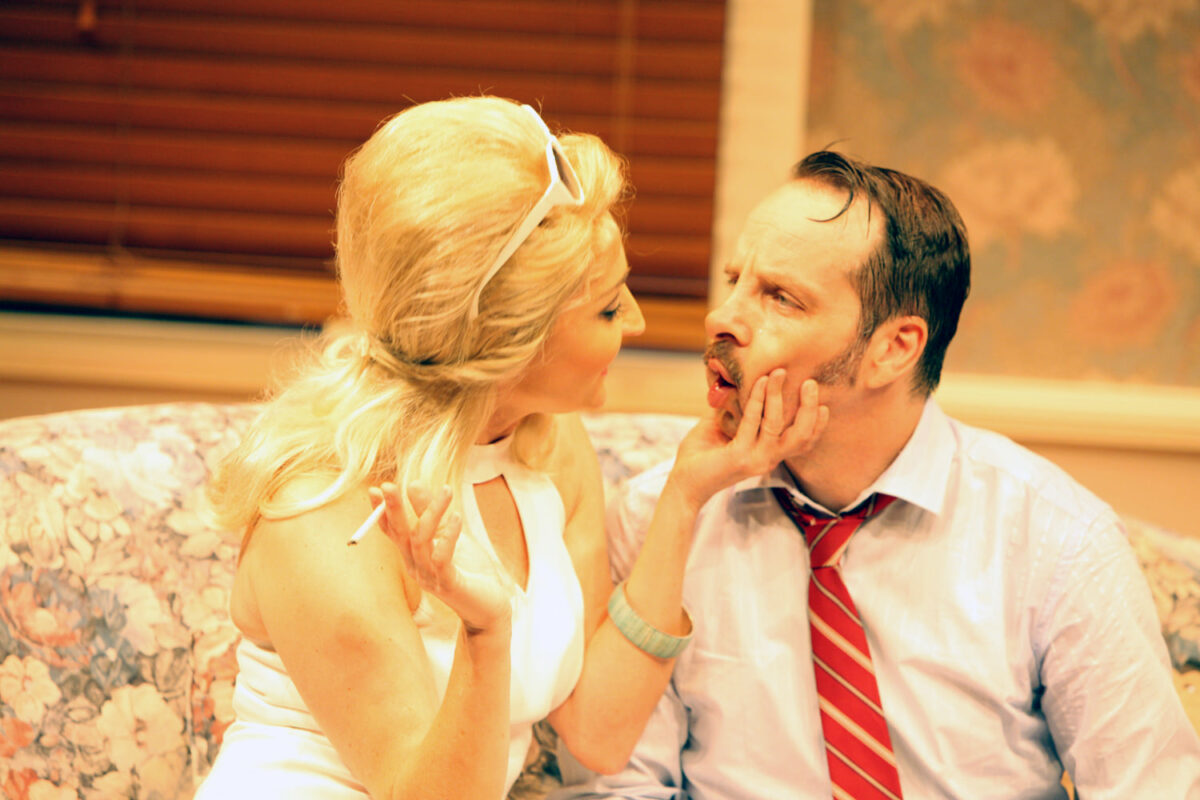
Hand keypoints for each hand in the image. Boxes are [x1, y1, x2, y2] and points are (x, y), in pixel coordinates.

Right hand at [369, 483, 513, 635]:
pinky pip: (442, 558)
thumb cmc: (470, 569)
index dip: (382, 512)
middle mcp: (416, 567)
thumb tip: (413, 482)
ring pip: (421, 541)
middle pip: (400, 535)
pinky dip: (448, 536)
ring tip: (447, 491)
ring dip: (431, 513)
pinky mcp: (448, 584)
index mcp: (413, 556)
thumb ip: (430, 511)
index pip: (392, 532)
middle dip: (394, 510)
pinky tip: (457, 517)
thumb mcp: (450, 534)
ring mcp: (430, 577)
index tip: (375, 489)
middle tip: (388, 486)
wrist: (490, 606)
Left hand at [670, 370, 827, 507]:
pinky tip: (758, 382)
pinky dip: (756, 399)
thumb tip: (738, 381)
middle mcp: (767, 459)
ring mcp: (755, 459)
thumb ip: (736, 409)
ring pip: (777, 425)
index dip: (817, 425)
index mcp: (768, 455)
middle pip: (801, 436)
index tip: (824, 403)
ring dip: (779, 396)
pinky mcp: (738, 456)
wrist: (683, 482)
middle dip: (808, 408)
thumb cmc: (701, 456)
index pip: (803, 443)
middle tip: (809, 383)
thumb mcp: (723, 428)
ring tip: (779, 374)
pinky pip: (752, 422)